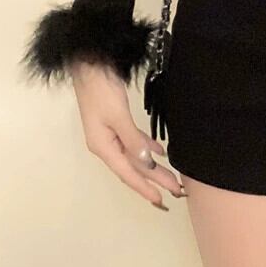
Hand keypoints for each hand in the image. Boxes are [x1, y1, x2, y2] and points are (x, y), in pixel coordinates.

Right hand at [68, 60, 185, 210]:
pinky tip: (160, 152)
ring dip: (154, 167)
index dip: (145, 188)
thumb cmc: (101, 89)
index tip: (161, 201)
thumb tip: (147, 164)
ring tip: (172, 178)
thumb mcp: (118, 116)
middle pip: (134, 167)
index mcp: (103, 147)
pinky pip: (134, 141)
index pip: (128, 173)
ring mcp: (110, 134)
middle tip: (176, 192)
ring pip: (136, 156)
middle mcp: (106, 145)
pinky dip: (148, 147)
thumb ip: (133, 141)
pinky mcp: (115, 123)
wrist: (89, 65)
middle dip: (155, 181)